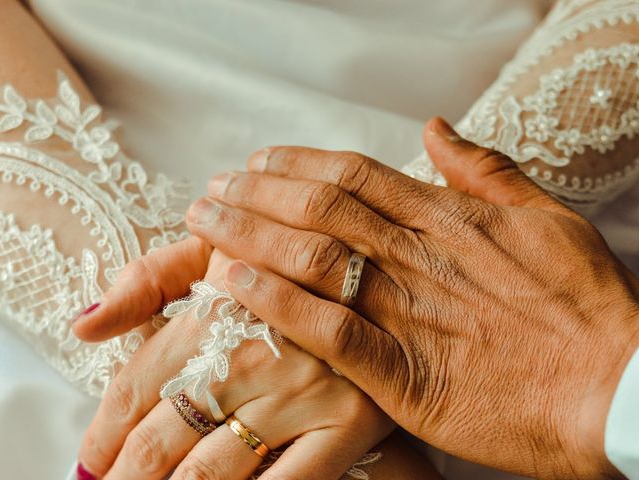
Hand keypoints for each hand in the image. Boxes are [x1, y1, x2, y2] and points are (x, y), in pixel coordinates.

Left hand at [75, 248, 395, 479]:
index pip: (135, 389)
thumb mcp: (214, 250)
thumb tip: (84, 327)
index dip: (102, 433)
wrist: (374, 262)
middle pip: (162, 439)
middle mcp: (253, 354)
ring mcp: (304, 392)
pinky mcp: (350, 420)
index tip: (91, 459)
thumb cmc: (281, 257)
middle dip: (125, 478)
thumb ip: (147, 281)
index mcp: (214, 309)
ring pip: (212, 470)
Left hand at [187, 118, 638, 478]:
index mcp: (446, 217)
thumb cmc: (587, 306)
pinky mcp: (401, 371)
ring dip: (249, 235)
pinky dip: (275, 301)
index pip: (351, 175)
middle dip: (256, 193)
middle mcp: (417, 254)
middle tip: (213, 190)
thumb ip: (486, 171)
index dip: (295, 165)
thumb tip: (437, 130)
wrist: (616, 386)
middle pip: (317, 207)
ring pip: (311, 257)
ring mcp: (406, 310)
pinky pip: (325, 327)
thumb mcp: (547, 217)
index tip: (257, 163)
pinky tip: (233, 284)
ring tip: (205, 225)